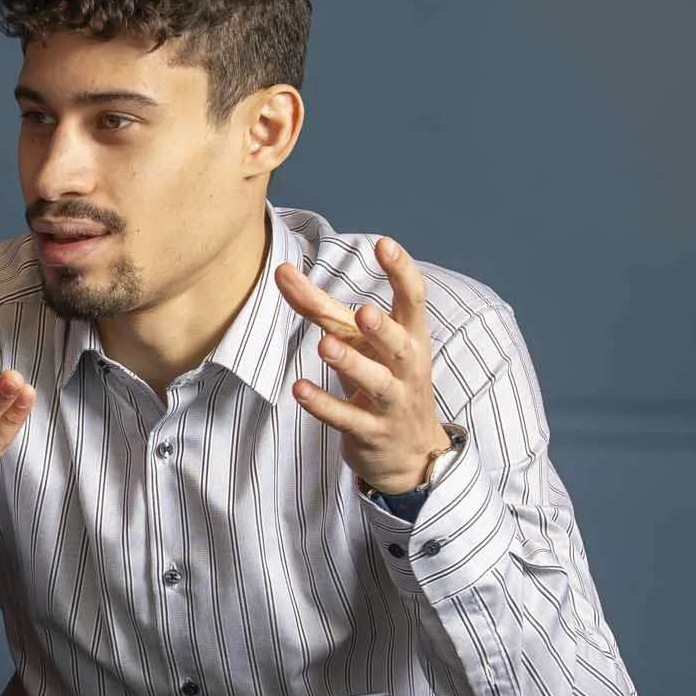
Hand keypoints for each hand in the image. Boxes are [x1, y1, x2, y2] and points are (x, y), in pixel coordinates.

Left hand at [274, 237, 453, 494]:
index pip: (413, 301)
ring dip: (350, 365)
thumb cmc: (383, 379)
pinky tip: (300, 390)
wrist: (411, 451)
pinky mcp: (371, 432)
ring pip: (376, 383)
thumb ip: (323, 308)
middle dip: (383, 329)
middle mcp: (407, 367)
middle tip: (365, 312)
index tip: (384, 244)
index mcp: (410, 337)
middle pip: (399, 345)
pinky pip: (348, 419)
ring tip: (324, 345)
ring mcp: (392, 403)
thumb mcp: (361, 342)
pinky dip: (324, 405)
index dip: (402, 273)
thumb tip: (281, 271)